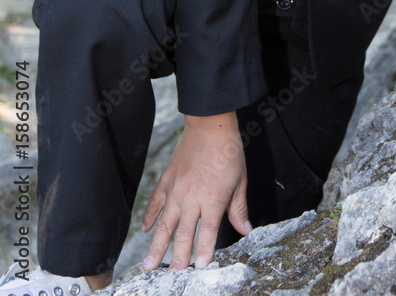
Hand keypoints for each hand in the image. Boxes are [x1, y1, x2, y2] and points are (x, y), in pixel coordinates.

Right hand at [141, 111, 250, 271]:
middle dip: (178, 257)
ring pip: (164, 223)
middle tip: (171, 275)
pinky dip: (149, 216)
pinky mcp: (166, 180)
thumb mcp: (240, 180)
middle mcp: (192, 197)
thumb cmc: (228, 152)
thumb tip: (246, 230)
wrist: (210, 125)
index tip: (198, 268)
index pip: (207, 231)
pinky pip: (155, 202)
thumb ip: (238, 208)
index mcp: (213, 198)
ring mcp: (176, 189)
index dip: (203, 251)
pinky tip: (145, 230)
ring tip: (148, 265)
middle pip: (183, 233)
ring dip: (156, 245)